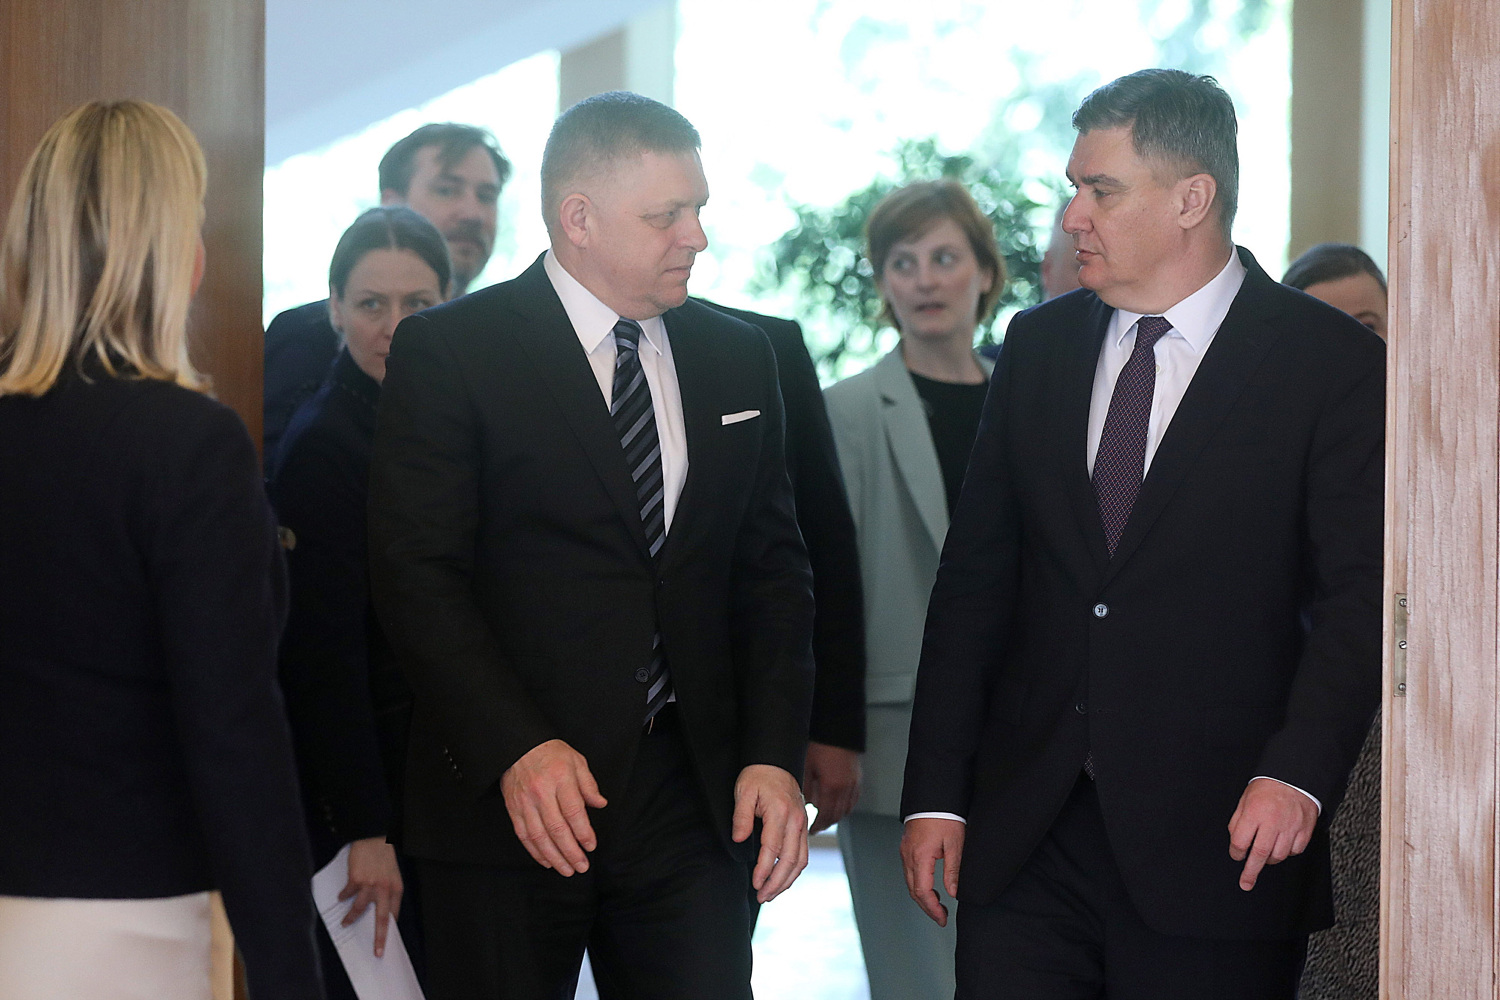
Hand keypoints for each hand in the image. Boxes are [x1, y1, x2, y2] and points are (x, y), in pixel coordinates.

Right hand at [338, 837, 403, 957]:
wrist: (373, 837)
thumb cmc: (383, 856)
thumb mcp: (392, 874)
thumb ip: (387, 891)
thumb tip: (377, 909)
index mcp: (396, 888)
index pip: (394, 914)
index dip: (390, 928)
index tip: (386, 941)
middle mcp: (385, 889)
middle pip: (382, 919)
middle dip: (379, 938)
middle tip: (377, 951)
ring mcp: (370, 885)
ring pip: (359, 910)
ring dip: (350, 918)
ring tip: (345, 923)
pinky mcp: (356, 880)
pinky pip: (347, 894)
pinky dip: (343, 897)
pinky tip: (341, 897)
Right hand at [499, 739, 607, 875]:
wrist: (518, 746)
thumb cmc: (551, 753)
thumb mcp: (576, 761)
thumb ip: (589, 785)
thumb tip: (600, 804)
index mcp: (560, 779)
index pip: (573, 812)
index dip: (583, 832)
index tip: (591, 845)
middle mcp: (541, 793)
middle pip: (557, 828)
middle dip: (570, 851)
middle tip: (581, 866)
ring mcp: (525, 802)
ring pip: (539, 836)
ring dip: (554, 857)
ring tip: (566, 870)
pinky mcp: (513, 809)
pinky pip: (524, 835)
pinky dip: (535, 851)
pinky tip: (547, 861)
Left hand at [732, 764, 808, 902]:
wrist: (776, 762)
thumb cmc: (758, 776)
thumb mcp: (744, 791)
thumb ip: (741, 816)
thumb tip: (739, 839)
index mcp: (780, 812)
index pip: (773, 849)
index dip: (764, 870)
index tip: (755, 883)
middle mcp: (796, 821)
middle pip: (790, 861)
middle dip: (776, 883)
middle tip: (762, 896)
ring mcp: (803, 824)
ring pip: (800, 861)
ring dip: (787, 881)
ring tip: (771, 893)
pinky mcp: (804, 826)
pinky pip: (803, 854)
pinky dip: (794, 870)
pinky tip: (783, 879)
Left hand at [803, 742, 861, 834]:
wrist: (837, 727)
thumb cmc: (820, 742)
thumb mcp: (806, 766)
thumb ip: (804, 787)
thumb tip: (801, 802)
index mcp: (831, 786)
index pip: (824, 815)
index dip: (816, 825)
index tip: (810, 830)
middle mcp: (845, 787)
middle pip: (836, 815)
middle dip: (825, 824)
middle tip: (816, 828)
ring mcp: (853, 783)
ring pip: (845, 809)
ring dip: (835, 816)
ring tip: (825, 819)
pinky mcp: (858, 778)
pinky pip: (852, 799)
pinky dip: (845, 806)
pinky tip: (838, 806)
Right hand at [901, 817, 964, 925]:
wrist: (933, 796)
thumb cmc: (945, 816)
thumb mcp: (955, 844)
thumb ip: (953, 870)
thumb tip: (953, 893)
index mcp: (920, 857)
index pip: (923, 892)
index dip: (932, 909)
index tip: (942, 919)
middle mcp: (908, 856)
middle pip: (914, 890)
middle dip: (927, 907)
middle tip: (942, 917)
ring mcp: (905, 851)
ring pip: (910, 882)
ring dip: (923, 896)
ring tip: (938, 905)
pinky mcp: (907, 847)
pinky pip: (909, 872)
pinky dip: (919, 884)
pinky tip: (930, 886)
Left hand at [1227, 777, 1318, 890]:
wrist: (1295, 778)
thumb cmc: (1268, 788)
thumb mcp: (1245, 800)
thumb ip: (1238, 822)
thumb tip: (1236, 842)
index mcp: (1254, 813)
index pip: (1241, 842)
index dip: (1236, 852)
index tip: (1236, 855)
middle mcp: (1272, 823)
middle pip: (1260, 854)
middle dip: (1251, 872)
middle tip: (1245, 883)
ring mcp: (1290, 828)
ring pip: (1278, 856)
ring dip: (1269, 860)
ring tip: (1264, 855)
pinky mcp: (1304, 831)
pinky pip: (1294, 851)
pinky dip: (1286, 852)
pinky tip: (1281, 845)